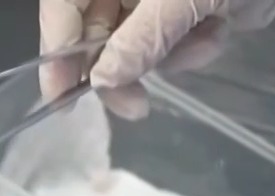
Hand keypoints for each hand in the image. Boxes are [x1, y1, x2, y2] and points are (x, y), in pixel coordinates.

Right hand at [40, 0, 274, 117]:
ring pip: (131, 46)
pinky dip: (191, 48)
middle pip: (94, 31)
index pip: (63, 4)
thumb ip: (141, 37)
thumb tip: (103, 81)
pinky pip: (166, 46)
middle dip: (120, 67)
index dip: (57, 47)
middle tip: (134, 106)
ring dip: (166, 56)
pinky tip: (217, 32)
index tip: (60, 94)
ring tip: (204, 41)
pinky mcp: (179, 12)